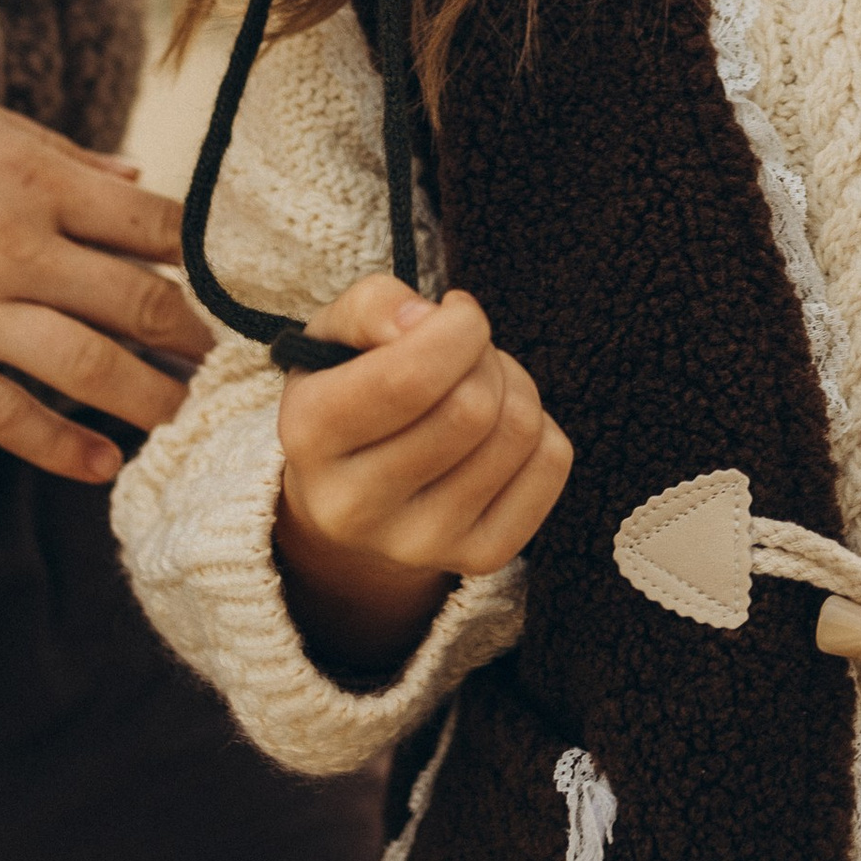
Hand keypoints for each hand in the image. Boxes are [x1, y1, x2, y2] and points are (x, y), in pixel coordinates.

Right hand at [0, 67, 208, 483]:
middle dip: (188, 337)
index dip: (200, 263)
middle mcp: (16, 247)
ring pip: (88, 368)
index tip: (218, 284)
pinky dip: (63, 448)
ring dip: (147, 397)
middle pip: (138, 303)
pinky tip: (103, 464)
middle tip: (211, 357)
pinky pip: (6, 416)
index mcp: (38, 179)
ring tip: (174, 412)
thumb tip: (134, 179)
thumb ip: (61, 155)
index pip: (156, 228)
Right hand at [275, 280, 572, 672]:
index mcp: (308, 436)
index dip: (457, 327)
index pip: (410, 378)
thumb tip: (428, 319)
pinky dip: (540, 427)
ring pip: (518, 432)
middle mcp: (356, 506)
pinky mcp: (478, 556)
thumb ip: (373, 304)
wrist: (351, 498)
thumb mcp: (336, 336)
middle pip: (473, 408)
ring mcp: (419, 544)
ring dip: (514, 385)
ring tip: (480, 385)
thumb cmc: (350, 393)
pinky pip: (551, 463)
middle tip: (465, 351)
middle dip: (484, 356)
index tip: (454, 312)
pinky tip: (497, 430)